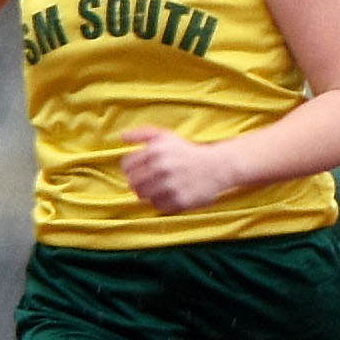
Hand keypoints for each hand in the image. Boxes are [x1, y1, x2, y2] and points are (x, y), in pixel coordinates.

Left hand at [113, 126, 230, 216]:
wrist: (217, 167)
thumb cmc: (187, 151)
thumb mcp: (165, 137)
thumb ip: (142, 134)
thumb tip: (122, 136)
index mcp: (155, 151)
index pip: (126, 166)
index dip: (130, 169)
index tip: (139, 170)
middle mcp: (162, 168)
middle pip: (132, 183)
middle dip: (137, 182)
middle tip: (148, 181)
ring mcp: (170, 185)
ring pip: (142, 196)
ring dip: (147, 193)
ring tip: (158, 188)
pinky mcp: (179, 200)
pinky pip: (157, 205)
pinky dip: (160, 201)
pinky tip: (169, 194)